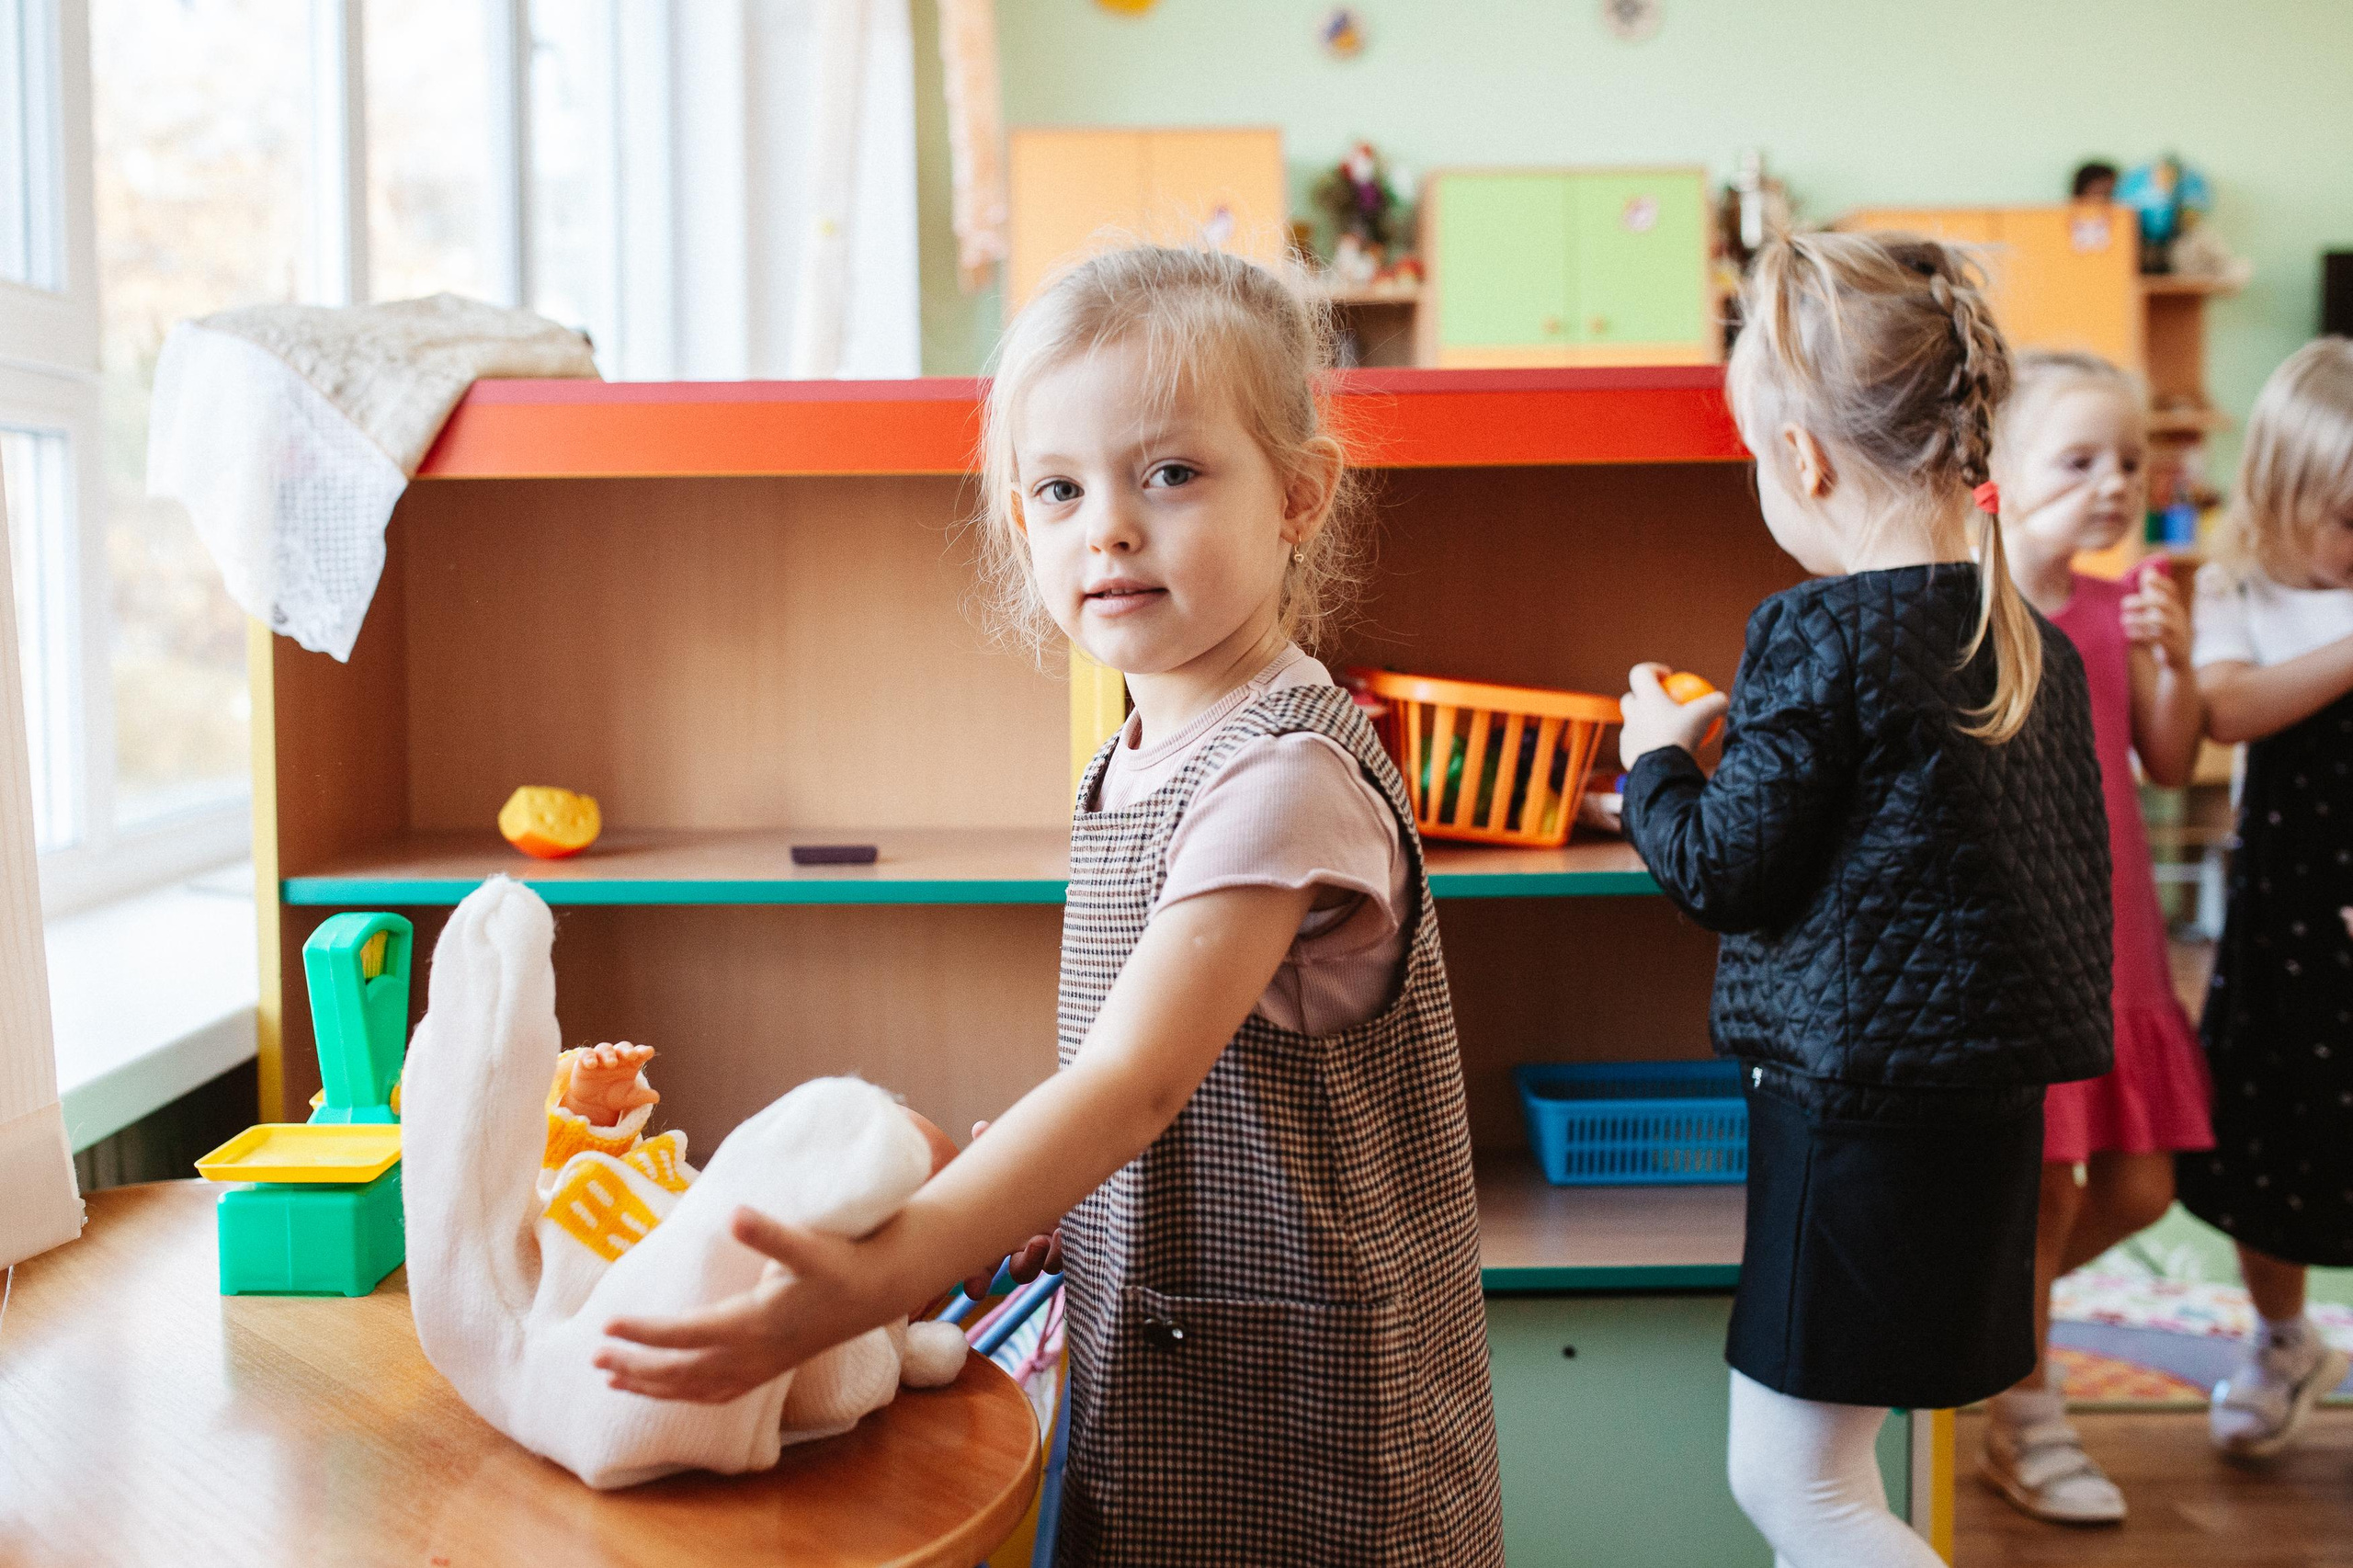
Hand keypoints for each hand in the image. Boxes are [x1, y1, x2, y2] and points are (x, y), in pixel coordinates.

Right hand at [562, 1041, 659, 1125]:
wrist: (593, 1103)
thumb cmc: (615, 1096)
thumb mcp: (629, 1098)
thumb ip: (642, 1097)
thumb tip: (656, 1098)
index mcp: (631, 1062)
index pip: (639, 1053)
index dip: (644, 1051)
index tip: (649, 1052)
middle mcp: (617, 1056)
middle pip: (623, 1047)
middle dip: (627, 1050)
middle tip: (632, 1055)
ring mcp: (601, 1057)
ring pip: (605, 1048)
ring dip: (608, 1054)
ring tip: (611, 1063)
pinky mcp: (584, 1061)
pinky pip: (586, 1054)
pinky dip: (588, 1057)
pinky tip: (592, 1064)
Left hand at [595, 1207, 905, 1403]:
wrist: (873, 1292)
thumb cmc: (838, 1264)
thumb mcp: (808, 1245)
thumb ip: (769, 1234)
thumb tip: (734, 1213)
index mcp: (755, 1323)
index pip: (686, 1334)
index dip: (645, 1331)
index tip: (608, 1324)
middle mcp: (753, 1353)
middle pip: (681, 1371)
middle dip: (636, 1365)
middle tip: (595, 1356)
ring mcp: (759, 1367)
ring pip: (694, 1388)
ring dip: (651, 1385)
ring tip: (612, 1377)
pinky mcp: (766, 1370)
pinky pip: (714, 1394)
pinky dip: (682, 1395)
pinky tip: (663, 1390)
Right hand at [959, 1119, 1062, 1299]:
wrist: (1081, 1159)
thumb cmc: (1043, 1158)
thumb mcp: (1022, 1152)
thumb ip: (999, 1145)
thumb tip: (980, 1128)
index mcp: (994, 1217)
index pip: (971, 1248)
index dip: (968, 1271)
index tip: (970, 1286)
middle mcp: (1012, 1234)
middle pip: (989, 1266)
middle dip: (982, 1279)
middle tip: (979, 1285)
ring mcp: (1038, 1242)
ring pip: (1024, 1270)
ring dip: (1028, 1261)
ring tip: (1041, 1239)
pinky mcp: (1065, 1244)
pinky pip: (1056, 1264)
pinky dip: (1056, 1255)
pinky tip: (1062, 1235)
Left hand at [1618, 663, 1729, 769]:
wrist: (1660, 771)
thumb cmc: (1681, 736)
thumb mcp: (1705, 716)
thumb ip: (1715, 703)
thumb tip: (1723, 699)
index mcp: (1646, 698)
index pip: (1640, 672)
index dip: (1652, 670)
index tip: (1667, 677)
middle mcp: (1632, 714)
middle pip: (1631, 698)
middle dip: (1643, 697)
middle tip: (1663, 704)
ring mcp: (1627, 735)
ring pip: (1633, 724)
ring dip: (1647, 724)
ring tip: (1666, 731)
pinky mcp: (1626, 754)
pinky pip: (1636, 746)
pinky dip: (1648, 745)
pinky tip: (1664, 752)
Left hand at [2122, 563, 2192, 671]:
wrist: (2178, 662)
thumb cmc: (2165, 633)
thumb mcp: (2160, 612)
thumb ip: (2153, 593)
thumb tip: (2148, 570)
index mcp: (2175, 608)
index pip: (2171, 590)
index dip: (2160, 583)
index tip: (2146, 579)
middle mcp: (2179, 618)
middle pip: (2164, 603)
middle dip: (2143, 601)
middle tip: (2123, 603)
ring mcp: (2178, 632)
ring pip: (2162, 620)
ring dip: (2140, 619)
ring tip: (2124, 620)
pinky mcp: (2173, 647)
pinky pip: (2159, 639)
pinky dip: (2142, 635)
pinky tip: (2128, 634)